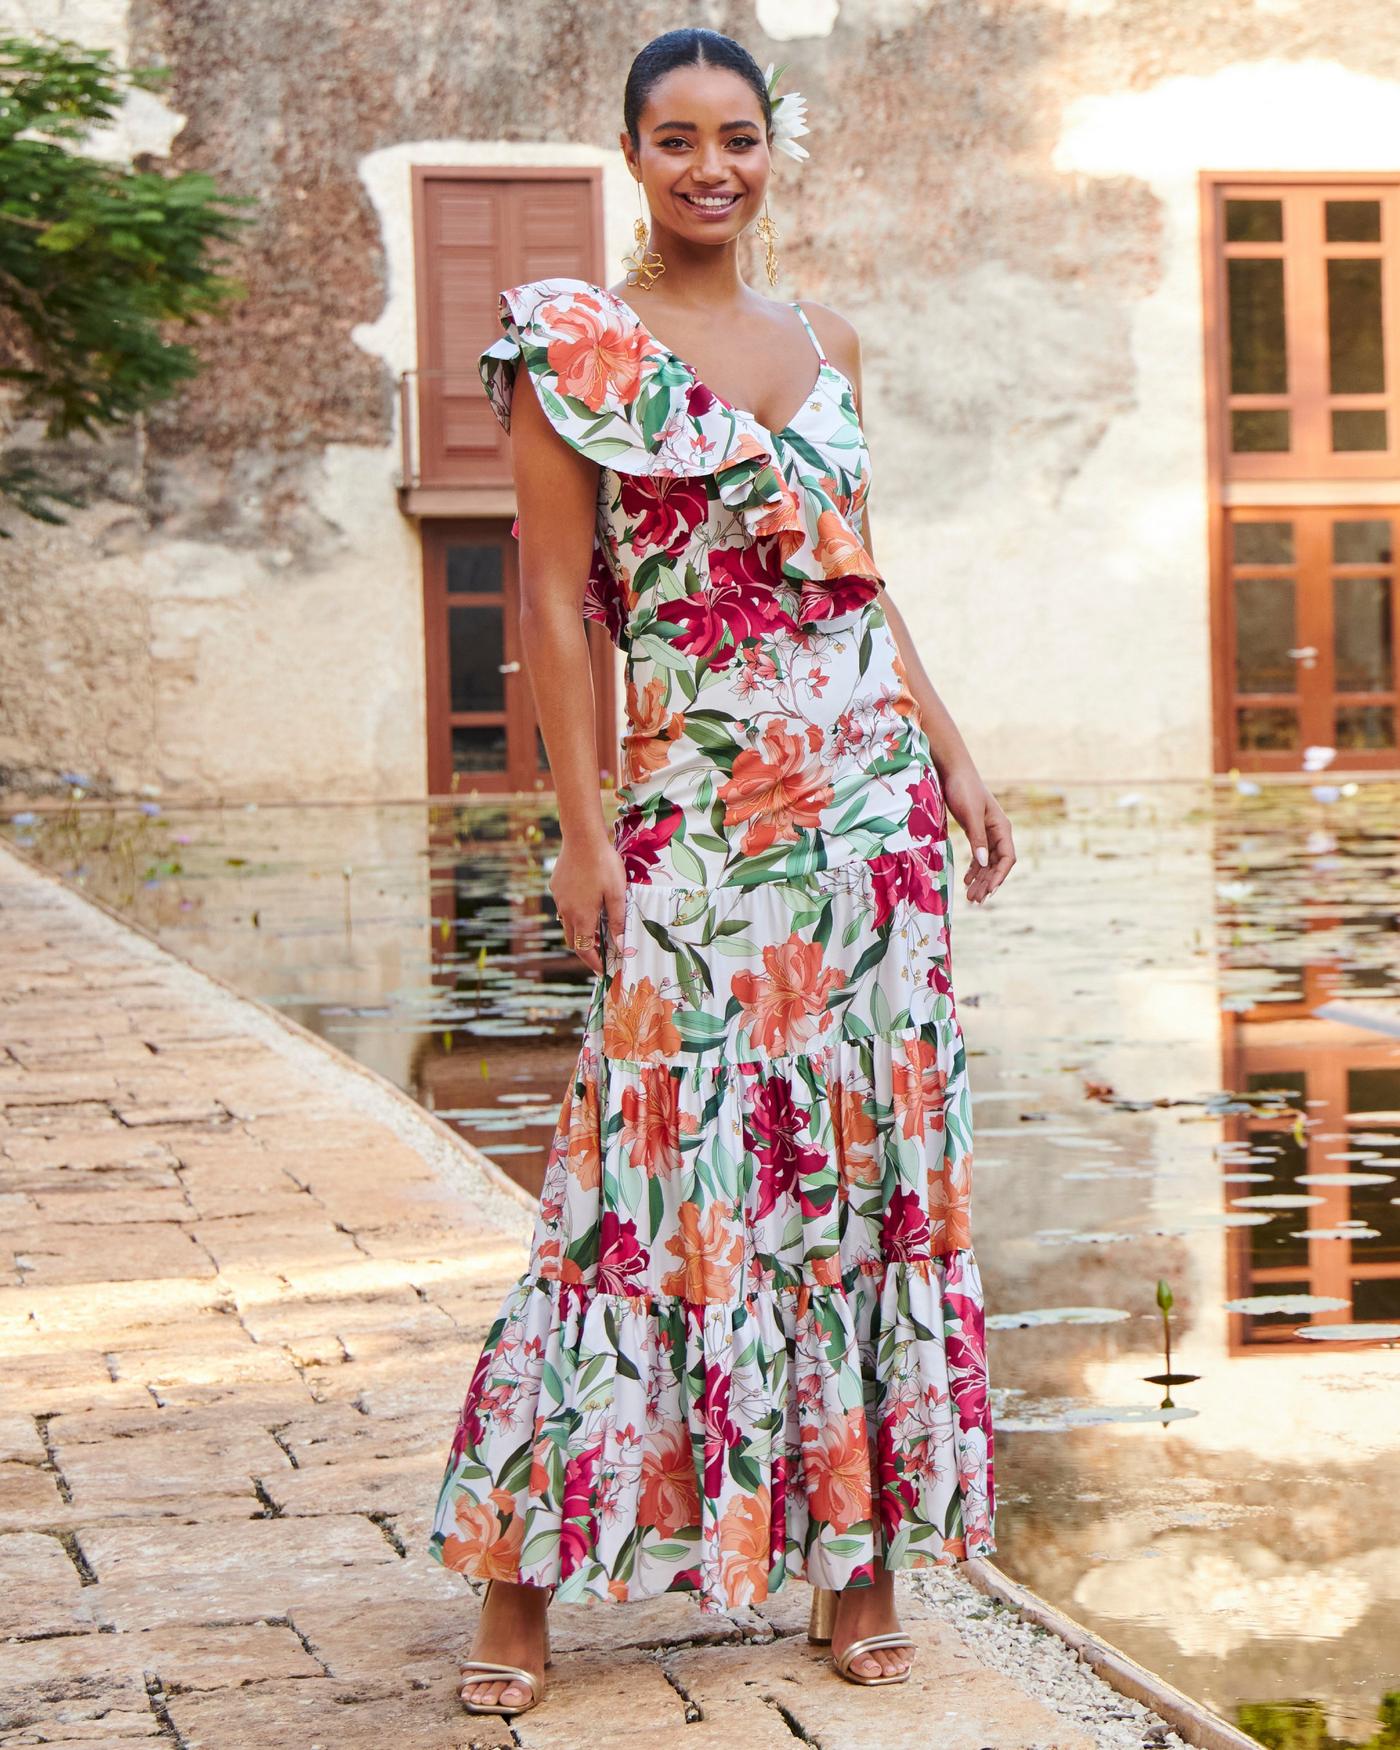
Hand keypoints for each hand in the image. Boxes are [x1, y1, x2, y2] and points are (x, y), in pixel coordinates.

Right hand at [550, 839, 627, 975]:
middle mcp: (566, 912)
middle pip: (574, 941)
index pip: (585, 950)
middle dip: (587, 950)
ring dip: (581, 931)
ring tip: (597, 929)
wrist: (581, 838)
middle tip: (602, 953)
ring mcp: (559, 899)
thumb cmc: (603, 865)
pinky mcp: (556, 887)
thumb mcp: (617, 894)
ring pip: (567, 924)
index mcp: (582, 917)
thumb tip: (620, 947)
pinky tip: (587, 903)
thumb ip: (618, 922)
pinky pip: (564, 907)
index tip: (603, 970)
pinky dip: (575, 914)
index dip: (594, 963)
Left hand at [940, 763, 1014, 904]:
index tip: (988, 891)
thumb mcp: (970, 814)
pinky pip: (978, 855)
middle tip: (974, 900)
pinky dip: (973, 868)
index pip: (1007, 858)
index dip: (999, 876)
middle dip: (987, 882)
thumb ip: (977, 838)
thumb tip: (982, 862)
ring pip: (987, 862)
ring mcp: (987, 832)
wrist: (953, 770)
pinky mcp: (975, 831)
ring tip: (970, 896)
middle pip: (997, 864)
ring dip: (980, 879)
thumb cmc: (963, 789)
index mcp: (1002, 828)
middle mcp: (998, 832)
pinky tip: (966, 879)